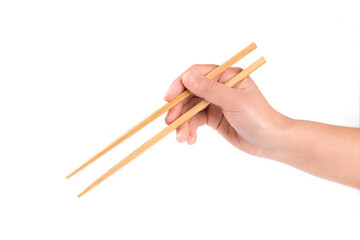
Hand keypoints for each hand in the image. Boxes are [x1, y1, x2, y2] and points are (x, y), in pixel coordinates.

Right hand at [164, 64, 288, 156]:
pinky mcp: (213, 117)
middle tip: (170, 123)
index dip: (180, 85)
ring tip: (182, 138)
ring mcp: (215, 102)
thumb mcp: (234, 102)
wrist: (270, 142)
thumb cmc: (259, 118)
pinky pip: (195, 121)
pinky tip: (190, 140)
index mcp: (226, 75)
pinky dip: (190, 130)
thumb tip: (186, 78)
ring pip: (190, 109)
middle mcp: (219, 86)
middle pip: (190, 94)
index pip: (197, 74)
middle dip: (179, 109)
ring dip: (183, 123)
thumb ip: (210, 90)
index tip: (169, 99)